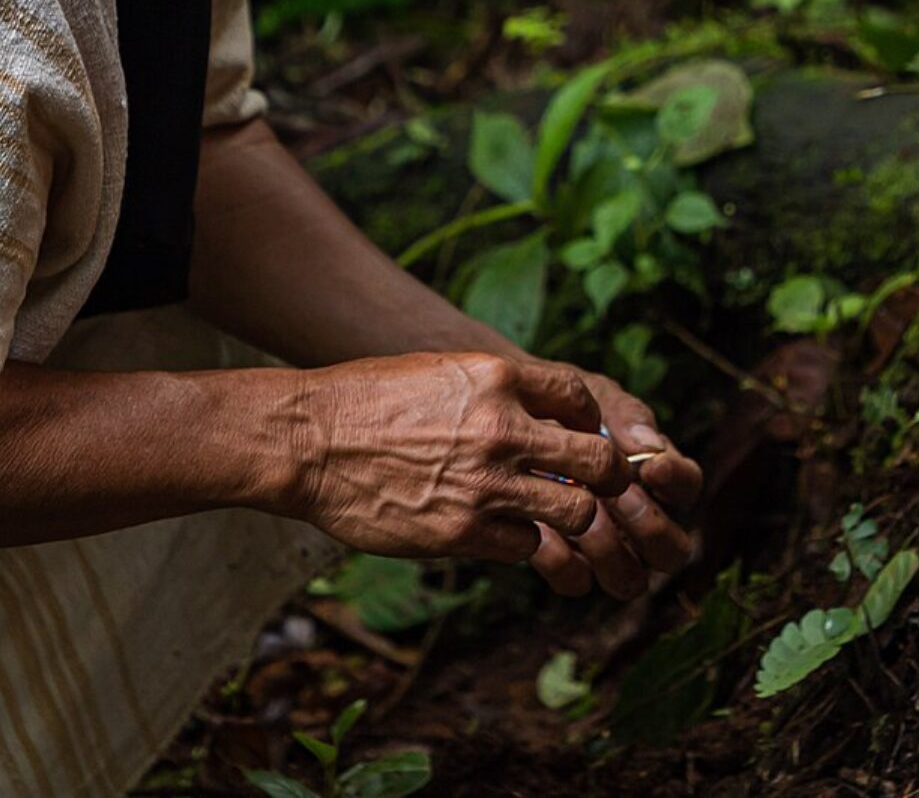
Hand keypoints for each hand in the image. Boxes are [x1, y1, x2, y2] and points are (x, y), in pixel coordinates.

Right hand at [280, 353, 630, 562]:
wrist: (308, 440)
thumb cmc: (367, 400)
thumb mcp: (440, 372)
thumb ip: (494, 392)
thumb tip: (537, 413)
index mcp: (496, 378)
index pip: (579, 397)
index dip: (591, 419)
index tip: (583, 433)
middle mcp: (501, 429)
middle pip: (599, 461)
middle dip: (609, 477)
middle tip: (601, 486)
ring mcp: (485, 484)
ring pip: (576, 513)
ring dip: (573, 517)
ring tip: (558, 517)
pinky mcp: (461, 533)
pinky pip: (526, 545)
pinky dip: (522, 541)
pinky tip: (502, 530)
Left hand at [530, 370, 701, 600]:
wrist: (504, 425)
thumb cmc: (561, 408)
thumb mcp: (593, 398)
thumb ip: (624, 416)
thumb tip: (649, 446)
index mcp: (654, 475)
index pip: (688, 486)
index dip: (678, 481)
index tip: (651, 465)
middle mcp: (638, 520)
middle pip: (672, 550)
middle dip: (649, 525)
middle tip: (618, 496)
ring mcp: (605, 548)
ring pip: (629, 579)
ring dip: (609, 549)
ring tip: (580, 513)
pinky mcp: (565, 563)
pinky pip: (576, 582)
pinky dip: (562, 562)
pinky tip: (542, 531)